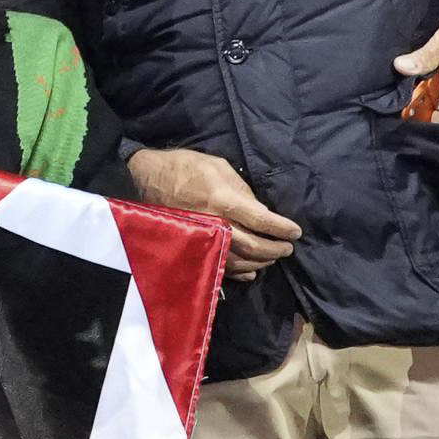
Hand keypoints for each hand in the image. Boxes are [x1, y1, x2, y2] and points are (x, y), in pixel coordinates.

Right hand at [129, 146, 298, 281]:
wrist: (143, 179)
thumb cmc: (183, 167)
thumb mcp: (217, 165)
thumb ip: (242, 188)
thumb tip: (262, 210)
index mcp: (221, 199)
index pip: (260, 219)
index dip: (281, 228)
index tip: (296, 232)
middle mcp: (213, 223)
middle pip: (252, 245)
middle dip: (275, 249)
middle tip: (287, 248)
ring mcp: (201, 239)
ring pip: (239, 260)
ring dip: (261, 261)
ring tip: (272, 256)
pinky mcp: (191, 248)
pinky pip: (220, 267)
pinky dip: (240, 272)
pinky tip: (251, 271)